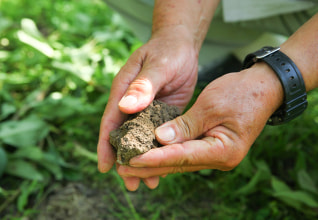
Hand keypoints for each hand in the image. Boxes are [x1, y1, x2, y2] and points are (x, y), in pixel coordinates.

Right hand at [97, 25, 199, 189]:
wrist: (181, 46)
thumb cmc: (167, 51)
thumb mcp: (157, 65)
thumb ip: (142, 85)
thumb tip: (125, 107)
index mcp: (123, 92)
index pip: (110, 122)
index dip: (106, 145)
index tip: (105, 167)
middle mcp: (131, 104)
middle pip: (124, 137)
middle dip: (125, 161)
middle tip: (131, 185)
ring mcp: (146, 111)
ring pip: (141, 140)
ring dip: (144, 160)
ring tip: (150, 183)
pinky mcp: (161, 114)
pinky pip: (158, 136)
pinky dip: (159, 150)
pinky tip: (165, 165)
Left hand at [116, 63, 283, 186]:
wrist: (264, 89)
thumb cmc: (240, 93)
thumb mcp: (210, 105)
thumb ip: (185, 125)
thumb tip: (160, 139)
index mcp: (222, 150)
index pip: (181, 156)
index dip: (155, 158)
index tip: (132, 160)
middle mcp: (220, 159)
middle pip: (178, 164)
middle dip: (150, 166)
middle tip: (123, 169)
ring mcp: (217, 156)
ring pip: (180, 162)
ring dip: (156, 163)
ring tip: (130, 166)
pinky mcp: (212, 148)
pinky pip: (186, 154)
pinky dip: (167, 155)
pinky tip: (150, 156)